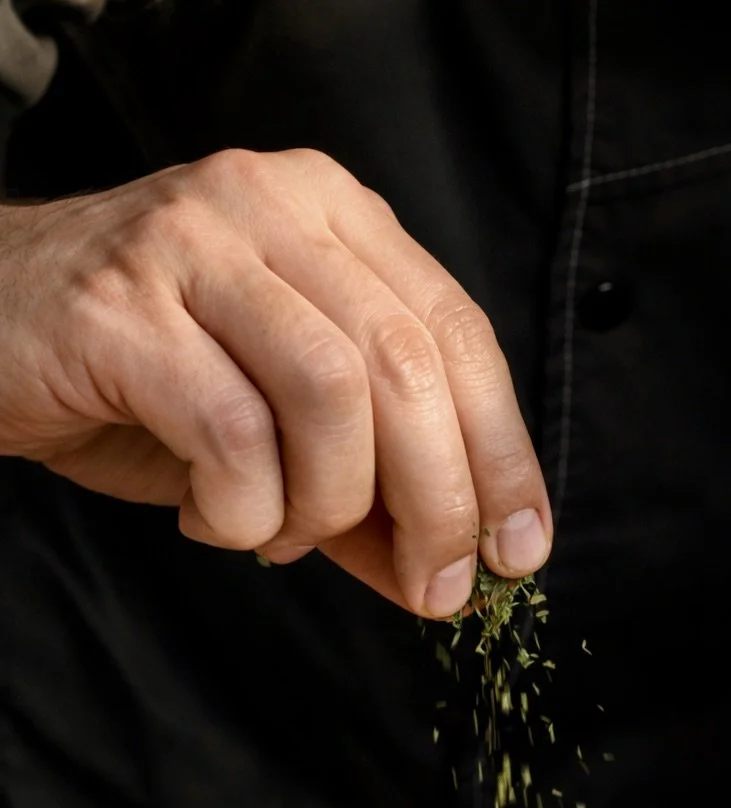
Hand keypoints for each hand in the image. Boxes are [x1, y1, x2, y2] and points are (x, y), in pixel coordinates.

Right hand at [0, 150, 551, 615]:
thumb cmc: (143, 377)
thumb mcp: (280, 430)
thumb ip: (369, 494)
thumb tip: (450, 581)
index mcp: (333, 217)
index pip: (458, 333)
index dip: (502, 453)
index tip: (519, 551)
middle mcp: (272, 207)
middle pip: (408, 364)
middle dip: (439, 502)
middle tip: (432, 586)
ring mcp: (192, 244)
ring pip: (332, 392)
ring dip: (328, 505)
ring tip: (281, 535)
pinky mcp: (122, 308)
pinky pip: (233, 432)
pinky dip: (243, 509)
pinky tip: (212, 518)